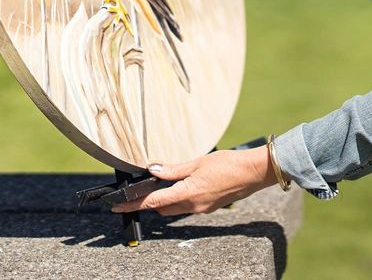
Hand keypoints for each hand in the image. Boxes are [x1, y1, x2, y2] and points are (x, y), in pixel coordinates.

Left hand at [112, 146, 277, 215]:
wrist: (253, 173)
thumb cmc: (228, 164)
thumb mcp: (198, 163)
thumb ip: (174, 169)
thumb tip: (153, 170)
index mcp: (187, 194)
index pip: (153, 202)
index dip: (133, 204)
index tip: (118, 205)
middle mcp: (193, 205)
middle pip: (162, 208)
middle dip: (150, 201)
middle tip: (141, 189)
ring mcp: (201, 208)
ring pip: (175, 208)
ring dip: (166, 200)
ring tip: (163, 184)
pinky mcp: (209, 207)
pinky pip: (188, 206)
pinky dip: (180, 198)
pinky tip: (184, 185)